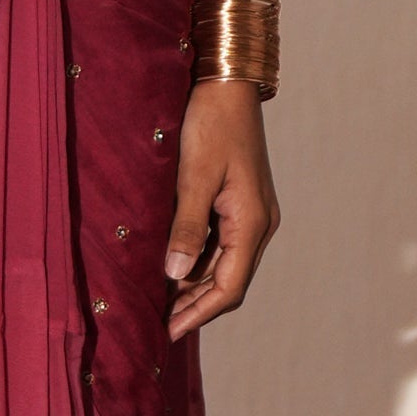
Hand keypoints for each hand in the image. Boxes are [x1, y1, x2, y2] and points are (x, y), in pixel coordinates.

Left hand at [166, 77, 276, 340]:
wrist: (227, 84)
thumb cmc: (210, 123)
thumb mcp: (193, 176)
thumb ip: (185, 227)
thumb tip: (174, 275)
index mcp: (252, 222)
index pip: (229, 287)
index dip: (198, 313)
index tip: (169, 331)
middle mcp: (258, 223)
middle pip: (229, 281)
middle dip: (195, 305)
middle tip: (158, 323)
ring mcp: (251, 213)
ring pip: (224, 265)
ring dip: (194, 285)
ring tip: (160, 301)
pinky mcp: (239, 202)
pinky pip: (220, 244)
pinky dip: (197, 261)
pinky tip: (170, 267)